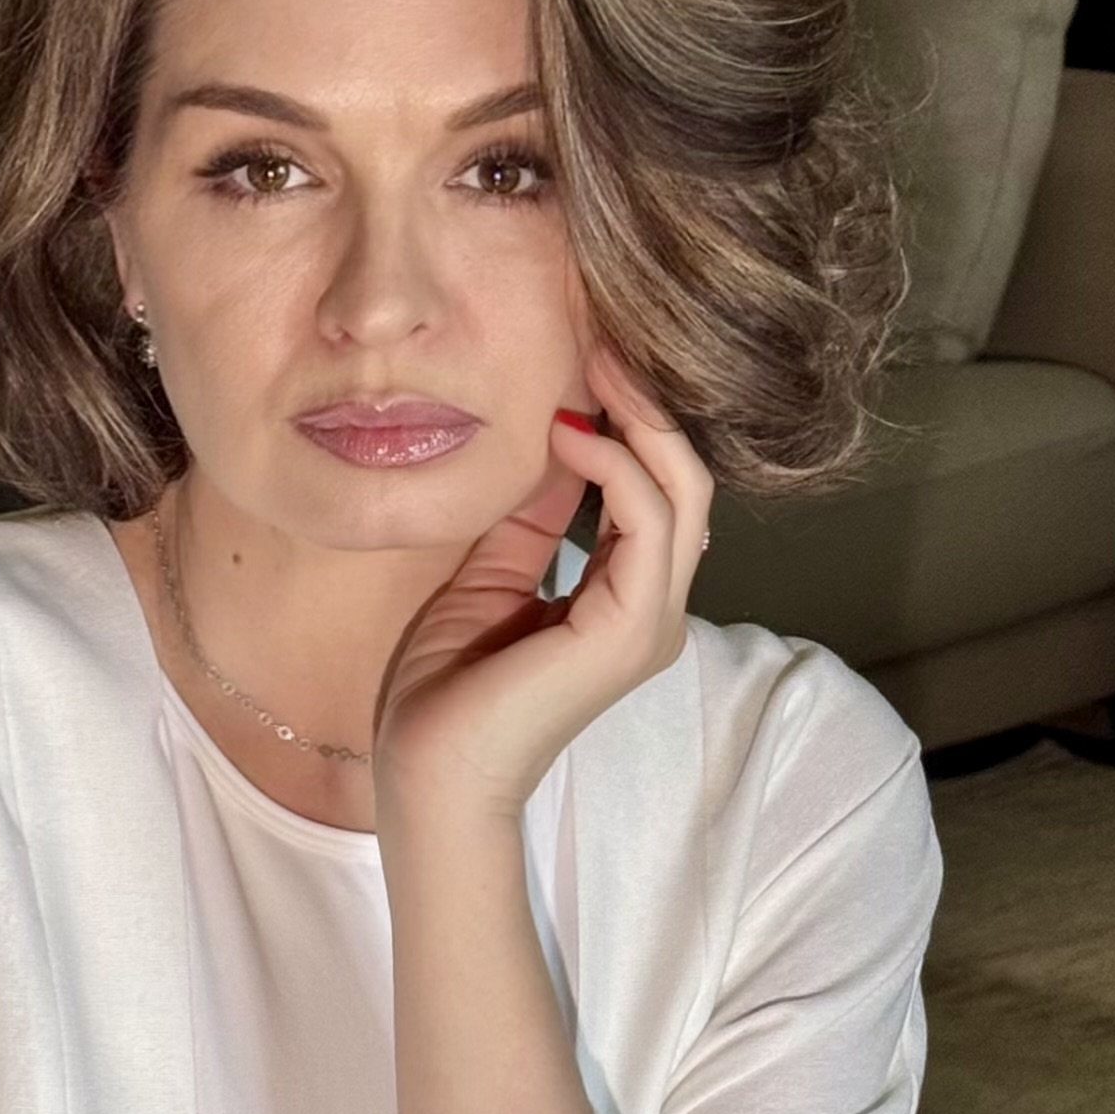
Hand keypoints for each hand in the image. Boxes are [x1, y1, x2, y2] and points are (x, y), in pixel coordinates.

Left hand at [371, 349, 713, 824]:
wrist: (426, 773)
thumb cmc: (447, 688)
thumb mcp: (491, 571)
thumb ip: (533, 514)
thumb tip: (554, 434)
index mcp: (627, 598)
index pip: (659, 490)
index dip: (632, 418)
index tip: (590, 355)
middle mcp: (652, 607)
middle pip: (688, 481)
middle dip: (648, 404)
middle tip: (602, 339)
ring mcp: (649, 620)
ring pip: (684, 494)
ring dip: (640, 420)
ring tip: (592, 367)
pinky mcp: (628, 631)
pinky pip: (649, 522)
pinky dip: (617, 466)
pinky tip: (568, 434)